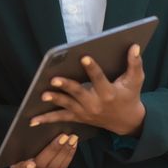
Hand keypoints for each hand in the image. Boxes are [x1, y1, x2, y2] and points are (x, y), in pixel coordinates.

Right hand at [8, 133, 77, 167]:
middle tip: (63, 137)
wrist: (25, 160)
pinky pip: (63, 167)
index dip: (26, 166)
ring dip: (66, 151)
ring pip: (56, 166)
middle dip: (54, 149)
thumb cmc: (20, 150)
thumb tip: (31, 127)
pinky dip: (69, 155)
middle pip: (43, 164)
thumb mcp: (16, 146)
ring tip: (71, 138)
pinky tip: (73, 145)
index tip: (31, 163)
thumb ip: (20, 142)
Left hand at [28, 44, 146, 136]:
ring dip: (55, 100)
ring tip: (43, 95)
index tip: (84, 58)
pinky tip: (32, 120)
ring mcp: (85, 111)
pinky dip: (46, 119)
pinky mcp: (78, 117)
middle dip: (67, 86)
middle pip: (79, 93)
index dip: (92, 68)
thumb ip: (135, 64)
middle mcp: (96, 103)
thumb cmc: (130, 96)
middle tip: (54, 79)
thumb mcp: (136, 81)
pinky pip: (61, 118)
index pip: (100, 79)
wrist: (127, 121)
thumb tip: (134, 46)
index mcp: (109, 93)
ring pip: (68, 105)